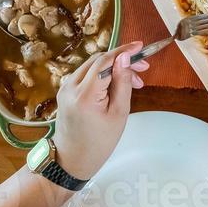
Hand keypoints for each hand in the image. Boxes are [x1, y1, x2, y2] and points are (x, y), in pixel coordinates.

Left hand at [51, 41, 148, 180]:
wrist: (73, 159)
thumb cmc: (100, 142)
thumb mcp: (119, 113)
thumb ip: (122, 83)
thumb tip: (124, 58)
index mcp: (85, 94)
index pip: (104, 61)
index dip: (123, 51)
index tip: (140, 47)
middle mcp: (70, 87)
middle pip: (98, 61)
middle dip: (121, 60)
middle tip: (142, 69)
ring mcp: (65, 88)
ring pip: (92, 66)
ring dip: (113, 68)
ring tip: (133, 81)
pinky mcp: (65, 91)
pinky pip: (86, 75)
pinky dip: (102, 75)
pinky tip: (116, 84)